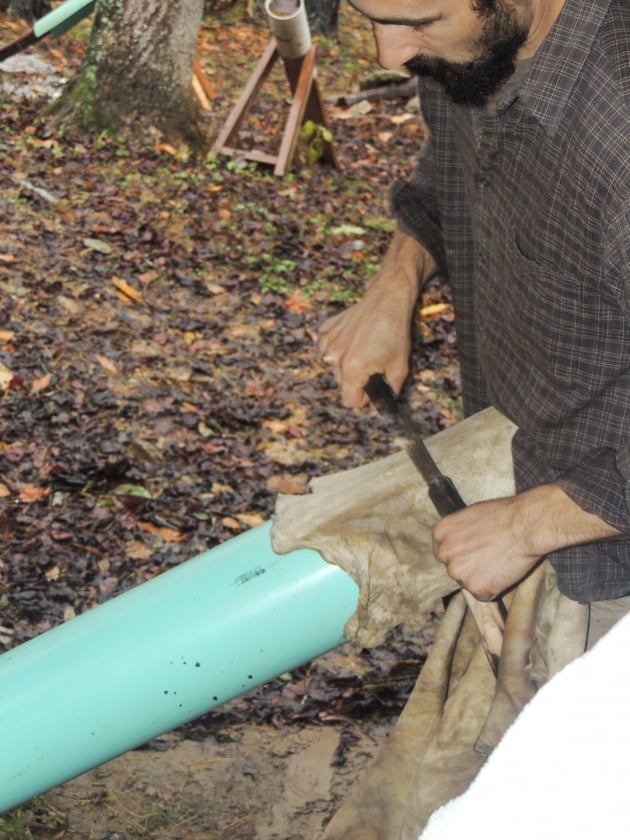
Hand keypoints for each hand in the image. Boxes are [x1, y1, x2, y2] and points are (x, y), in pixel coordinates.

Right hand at [318, 290, 411, 407]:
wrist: (387, 300)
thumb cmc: (395, 333)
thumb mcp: (399, 368)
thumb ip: (390, 393)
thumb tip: (382, 407)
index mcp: (353, 369)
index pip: (349, 401)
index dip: (363, 398)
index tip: (372, 388)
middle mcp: (336, 357)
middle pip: (342, 384)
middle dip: (356, 380)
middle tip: (372, 363)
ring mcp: (327, 343)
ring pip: (334, 368)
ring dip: (347, 364)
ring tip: (364, 348)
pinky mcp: (325, 331)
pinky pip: (328, 350)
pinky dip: (339, 349)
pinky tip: (354, 339)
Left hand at [432, 496, 540, 599]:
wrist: (525, 526)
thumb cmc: (504, 515)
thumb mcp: (471, 515)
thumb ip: (459, 532)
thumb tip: (461, 540)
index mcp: (440, 532)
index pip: (443, 551)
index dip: (460, 553)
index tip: (472, 552)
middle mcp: (444, 553)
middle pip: (453, 567)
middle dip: (468, 566)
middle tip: (489, 558)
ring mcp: (459, 572)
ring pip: (467, 582)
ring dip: (481, 578)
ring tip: (499, 562)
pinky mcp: (476, 588)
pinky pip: (483, 594)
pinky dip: (494, 588)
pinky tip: (504, 572)